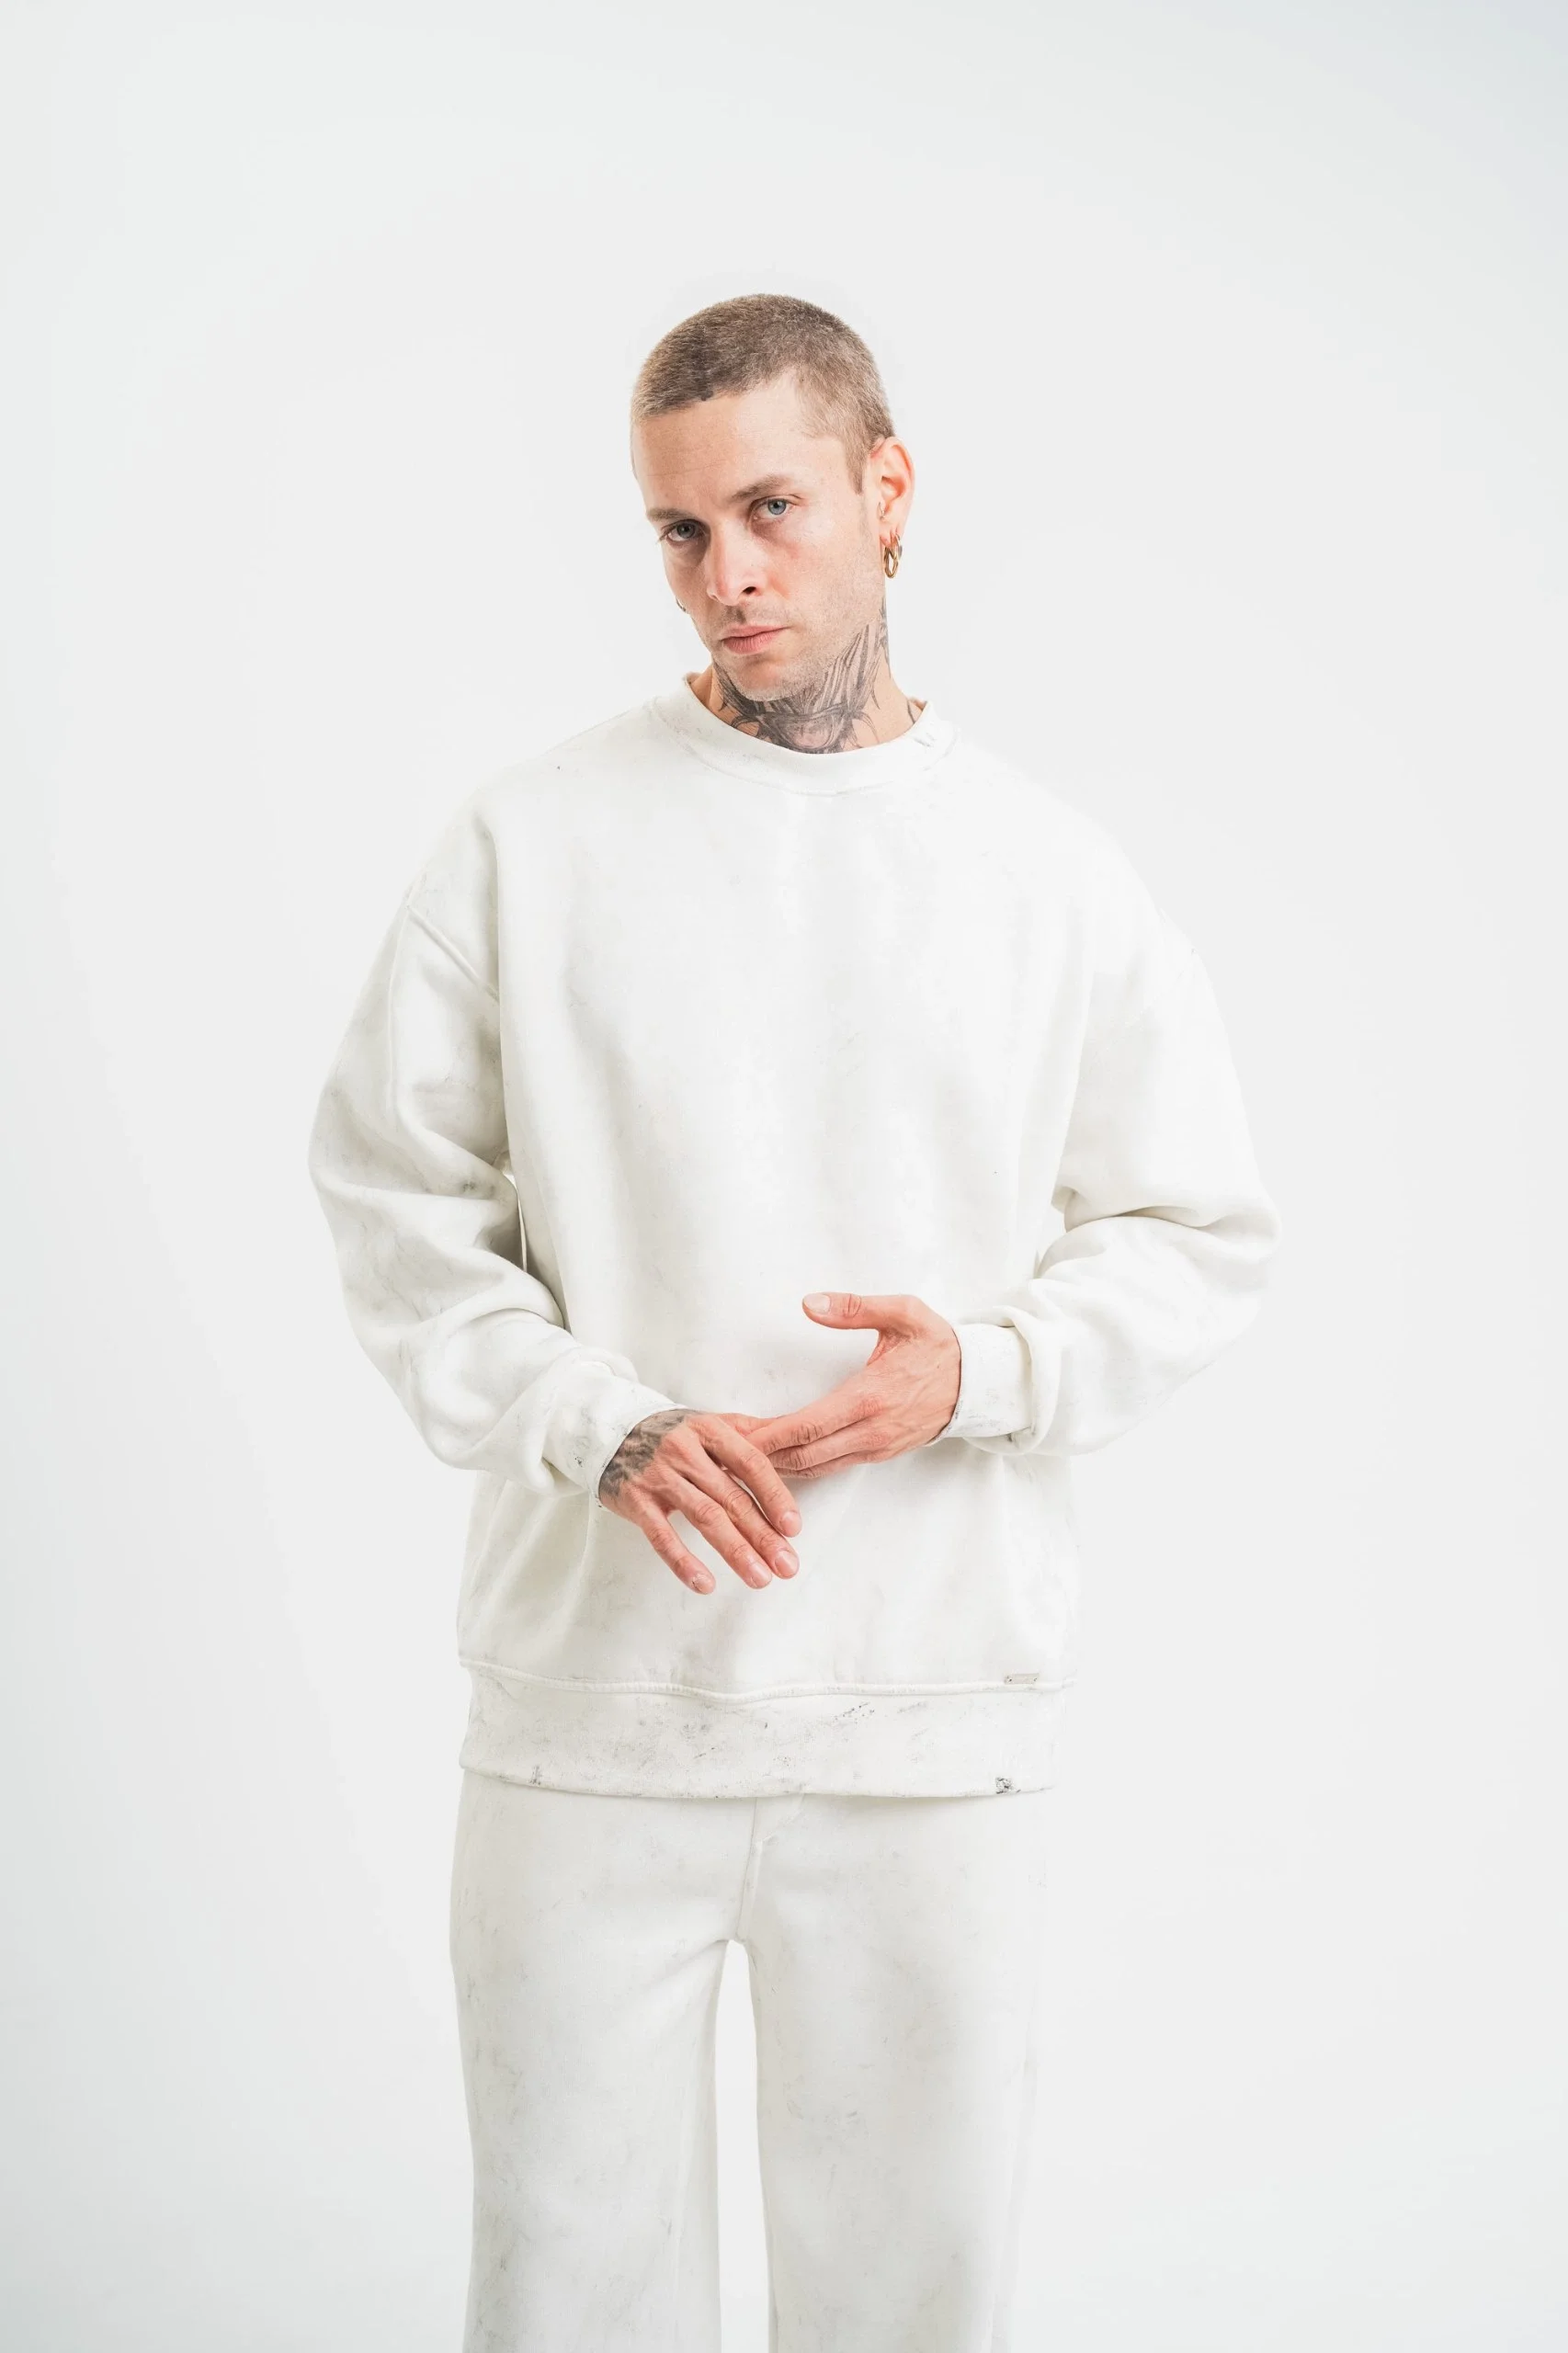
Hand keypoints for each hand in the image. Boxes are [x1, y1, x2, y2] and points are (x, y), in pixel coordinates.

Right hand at [597, 1407, 802, 1596]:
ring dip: (735, 1551)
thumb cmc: (672, 1433)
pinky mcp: (635, 1499)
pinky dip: (683, 1562)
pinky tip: (705, 1583)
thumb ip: (753, 1433)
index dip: (775, 1496)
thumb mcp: (710, 1424)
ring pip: (704, 1517)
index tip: (794, 1528)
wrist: (610, 1430)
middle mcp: (685, 1451)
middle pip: (731, 1497)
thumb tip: (797, 1434)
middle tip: (787, 1565)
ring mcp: (658, 1476)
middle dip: (763, 1535)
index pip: (751, 1463)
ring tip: (760, 1578)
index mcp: (709, 1431)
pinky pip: (661, 1535)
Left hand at [732, 1292, 961, 1478]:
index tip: (736, 1435)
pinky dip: (801, 1467)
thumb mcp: (904, 1313)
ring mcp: (876, 1447)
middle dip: (761, 1457)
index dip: (769, 1435)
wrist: (980, 1382)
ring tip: (740, 1459)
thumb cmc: (939, 1345)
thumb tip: (810, 1303)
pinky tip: (777, 1462)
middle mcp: (871, 1430)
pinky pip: (832, 1467)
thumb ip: (855, 1308)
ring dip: (777, 1466)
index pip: (809, 1425)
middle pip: (805, 1456)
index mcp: (871, 1396)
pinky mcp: (880, 1453)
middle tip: (723, 1451)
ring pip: (817, 1468)